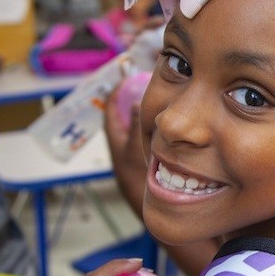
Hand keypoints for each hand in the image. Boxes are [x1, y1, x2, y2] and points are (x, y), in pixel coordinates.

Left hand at [104, 86, 147, 215]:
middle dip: (130, 95)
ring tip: (154, 94)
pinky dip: (150, 122)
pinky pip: (143, 131)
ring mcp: (129, 145)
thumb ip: (135, 125)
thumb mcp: (134, 146)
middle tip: (141, 81)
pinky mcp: (139, 152)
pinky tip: (163, 119)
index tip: (125, 76)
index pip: (111, 106)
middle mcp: (120, 138)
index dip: (116, 90)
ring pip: (133, 121)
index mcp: (114, 134)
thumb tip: (137, 102)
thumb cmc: (133, 175)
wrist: (139, 199)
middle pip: (122, 111)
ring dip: (141, 108)